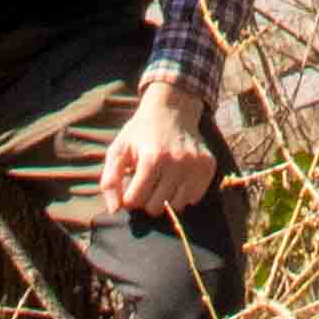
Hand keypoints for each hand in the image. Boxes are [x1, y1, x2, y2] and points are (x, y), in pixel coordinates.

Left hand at [95, 72, 220, 219]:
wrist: (172, 108)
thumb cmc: (141, 132)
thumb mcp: (118, 149)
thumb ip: (110, 180)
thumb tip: (114, 209)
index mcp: (151, 158)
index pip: (135, 200)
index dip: (129, 198)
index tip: (130, 187)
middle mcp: (176, 162)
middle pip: (155, 207)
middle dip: (147, 200)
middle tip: (147, 184)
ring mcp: (195, 164)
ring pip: (176, 206)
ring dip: (165, 198)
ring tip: (161, 181)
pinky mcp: (208, 166)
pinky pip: (193, 198)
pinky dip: (183, 194)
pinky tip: (177, 179)